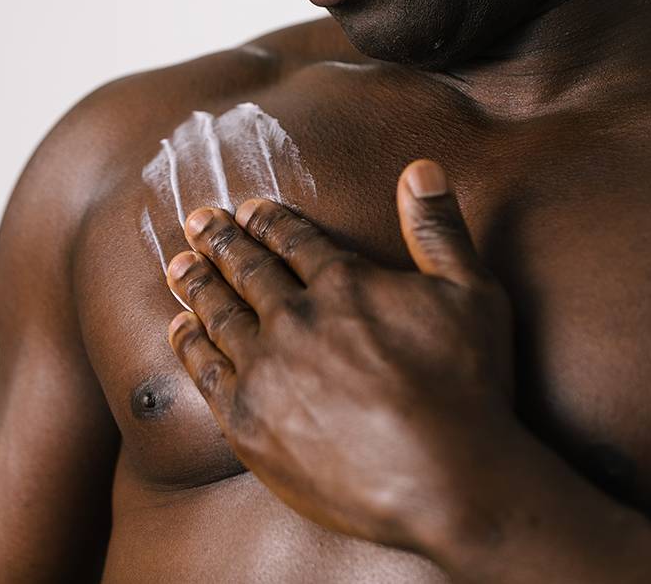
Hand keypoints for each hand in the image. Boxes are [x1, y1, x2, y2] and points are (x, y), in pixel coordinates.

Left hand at [164, 160, 514, 549]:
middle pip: (247, 269)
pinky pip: (205, 373)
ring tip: (178, 264)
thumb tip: (420, 168)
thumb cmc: (468, 387)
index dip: (268, 220)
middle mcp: (295, 320)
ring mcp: (266, 373)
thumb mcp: (472, 294)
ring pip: (218, 314)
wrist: (447, 482)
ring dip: (196, 284)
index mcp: (344, 284)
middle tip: (197, 220)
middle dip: (220, 240)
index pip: (294, 240)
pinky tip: (178, 329)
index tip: (247, 208)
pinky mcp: (248, 424)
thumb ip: (438, 230)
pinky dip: (188, 344)